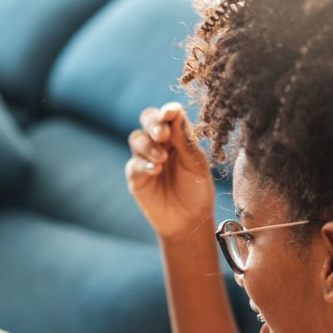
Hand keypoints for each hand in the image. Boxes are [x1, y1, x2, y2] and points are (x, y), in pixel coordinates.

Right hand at [126, 102, 215, 239]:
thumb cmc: (197, 190)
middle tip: (162, 134)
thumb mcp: (197, 165)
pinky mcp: (136, 176)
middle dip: (153, 123)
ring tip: (161, 159)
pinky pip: (134, 163)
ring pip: (136, 138)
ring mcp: (146, 158)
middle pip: (148, 119)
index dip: (168, 111)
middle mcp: (160, 143)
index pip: (170, 116)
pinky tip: (156, 170)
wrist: (189, 220)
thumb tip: (176, 115)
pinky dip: (144, 164)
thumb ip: (186, 142)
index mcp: (178, 136)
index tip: (170, 113)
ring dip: (148, 145)